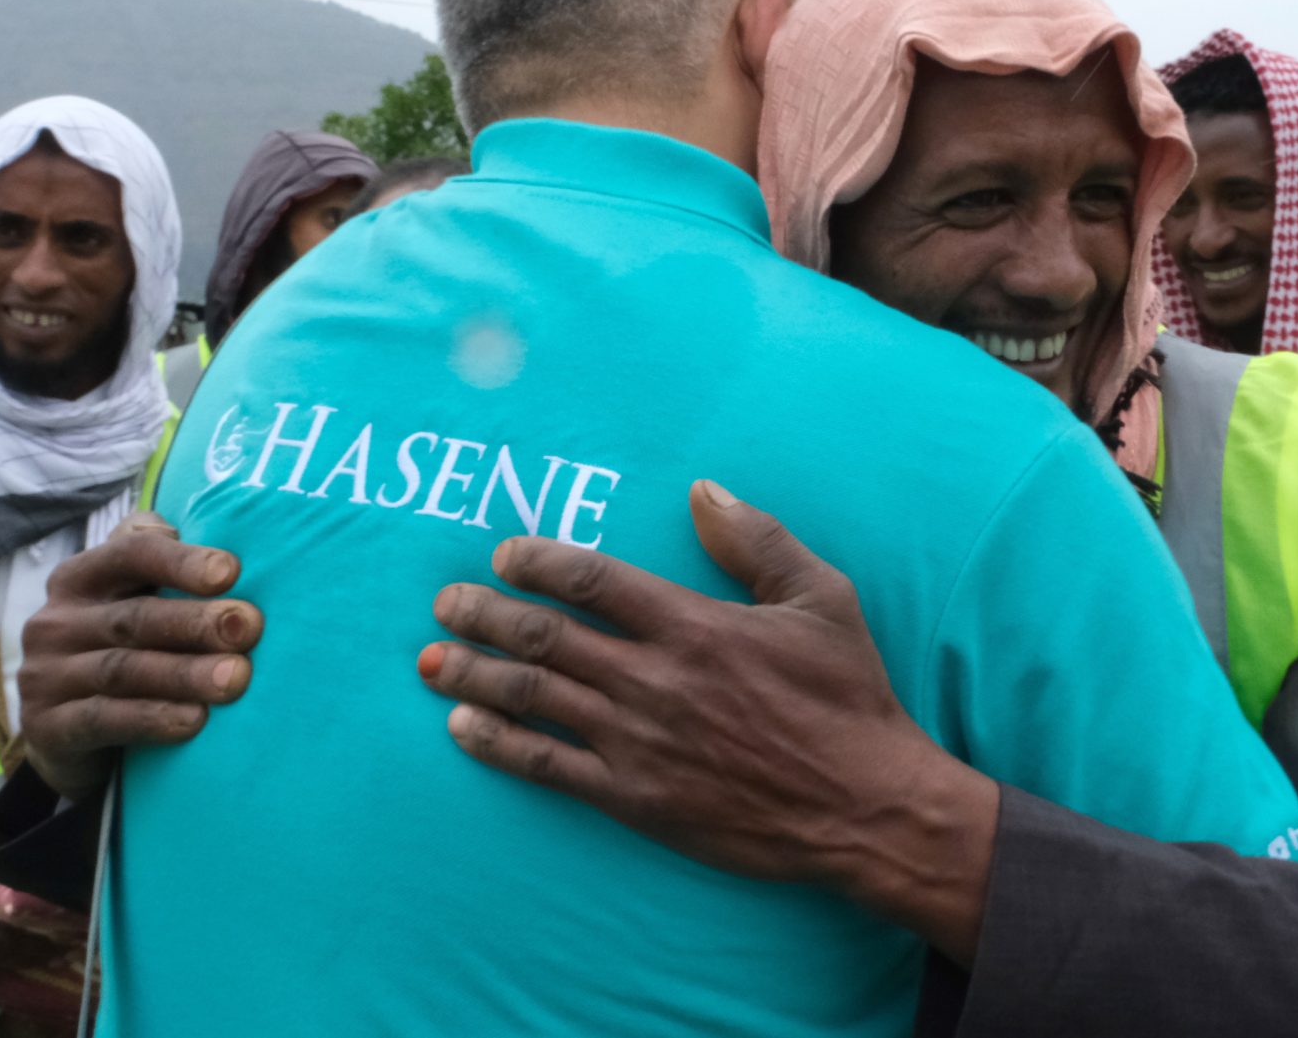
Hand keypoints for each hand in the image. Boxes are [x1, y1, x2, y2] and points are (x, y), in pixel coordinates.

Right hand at [15, 512, 258, 797]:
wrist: (66, 736)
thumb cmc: (121, 652)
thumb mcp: (132, 602)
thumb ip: (163, 564)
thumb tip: (221, 557)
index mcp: (79, 579)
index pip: (131, 554)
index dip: (181, 561)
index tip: (231, 572)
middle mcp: (55, 622)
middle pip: (135, 616)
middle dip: (197, 622)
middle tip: (250, 628)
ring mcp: (45, 676)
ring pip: (124, 669)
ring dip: (185, 673)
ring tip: (236, 678)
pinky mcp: (47, 726)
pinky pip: (103, 719)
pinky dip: (152, 719)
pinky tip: (195, 720)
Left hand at [419, 480, 997, 961]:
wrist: (865, 807)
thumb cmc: (849, 699)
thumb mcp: (823, 600)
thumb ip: (758, 540)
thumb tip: (704, 491)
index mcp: (695, 625)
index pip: (592, 580)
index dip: (537, 562)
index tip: (503, 554)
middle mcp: (655, 679)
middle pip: (545, 636)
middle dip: (483, 614)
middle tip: (445, 602)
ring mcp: (638, 742)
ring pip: (533, 697)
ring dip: (474, 672)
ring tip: (431, 659)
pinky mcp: (635, 799)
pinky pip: (547, 766)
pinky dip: (498, 743)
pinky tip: (464, 727)